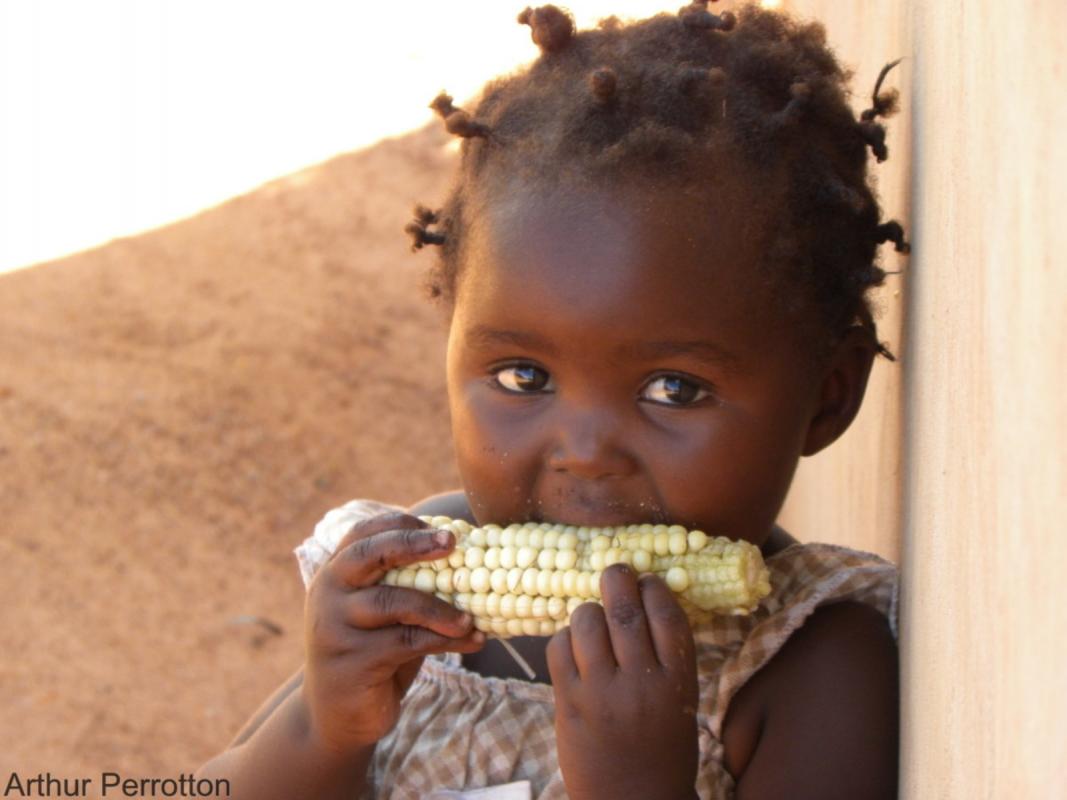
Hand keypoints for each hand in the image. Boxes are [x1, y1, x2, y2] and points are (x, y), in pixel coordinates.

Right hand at [301, 512, 485, 754]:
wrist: (337, 715)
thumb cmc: (374, 651)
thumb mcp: (385, 613)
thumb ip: (408, 585)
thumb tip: (472, 557)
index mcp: (336, 572)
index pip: (364, 533)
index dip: (403, 525)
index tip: (444, 529)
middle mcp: (328, 593)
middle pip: (369, 555)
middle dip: (413, 544)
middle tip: (452, 543)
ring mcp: (335, 628)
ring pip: (393, 603)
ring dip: (440, 607)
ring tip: (471, 617)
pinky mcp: (352, 663)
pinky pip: (407, 643)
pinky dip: (445, 640)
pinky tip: (473, 640)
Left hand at [547, 564, 698, 799]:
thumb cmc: (662, 749)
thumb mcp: (679, 702)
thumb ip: (665, 658)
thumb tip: (646, 601)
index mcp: (678, 683)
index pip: (667, 615)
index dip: (655, 588)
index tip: (647, 579)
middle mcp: (642, 684)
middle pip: (625, 610)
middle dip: (619, 579)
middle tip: (616, 571)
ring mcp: (602, 693)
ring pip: (587, 622)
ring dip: (589, 610)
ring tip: (593, 616)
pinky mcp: (569, 704)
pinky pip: (559, 648)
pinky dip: (565, 637)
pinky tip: (574, 646)